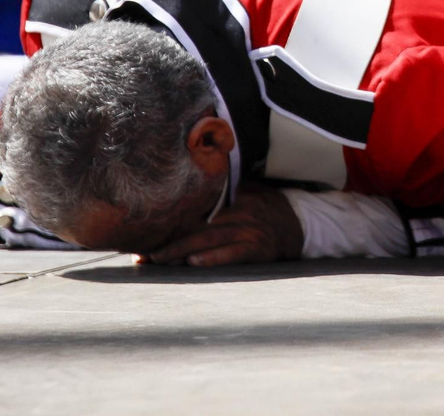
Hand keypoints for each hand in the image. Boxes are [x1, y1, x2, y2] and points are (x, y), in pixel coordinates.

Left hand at [139, 184, 304, 267]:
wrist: (300, 224)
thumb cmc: (266, 207)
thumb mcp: (248, 190)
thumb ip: (224, 187)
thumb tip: (190, 180)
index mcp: (233, 197)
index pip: (197, 208)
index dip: (171, 220)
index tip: (146, 228)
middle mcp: (239, 212)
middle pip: (198, 226)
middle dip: (168, 241)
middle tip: (143, 252)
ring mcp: (249, 231)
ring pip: (209, 240)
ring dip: (181, 251)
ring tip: (157, 259)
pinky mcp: (258, 249)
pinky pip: (233, 254)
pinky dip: (213, 258)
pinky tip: (194, 262)